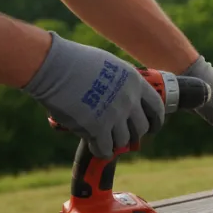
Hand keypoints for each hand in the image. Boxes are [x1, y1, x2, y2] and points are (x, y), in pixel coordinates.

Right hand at [22, 32, 165, 158]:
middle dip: (133, 135)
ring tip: (106, 140)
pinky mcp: (97, 128)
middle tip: (123, 136)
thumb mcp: (110, 65)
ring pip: (123, 141)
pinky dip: (102, 151)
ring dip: (115, 143)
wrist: (55, 67)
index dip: (156, 121)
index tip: (153, 128)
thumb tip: (126, 95)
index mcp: (135, 82)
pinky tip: (96, 147)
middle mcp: (129, 100)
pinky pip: (106, 149)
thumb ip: (122, 82)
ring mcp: (114, 115)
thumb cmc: (76, 62)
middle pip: (141, 128)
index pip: (156, 107)